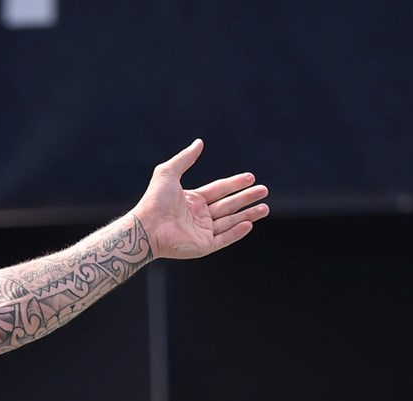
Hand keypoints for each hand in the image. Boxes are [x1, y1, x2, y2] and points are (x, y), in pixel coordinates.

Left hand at [133, 140, 268, 259]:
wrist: (147, 227)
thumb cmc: (154, 200)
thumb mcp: (168, 172)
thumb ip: (185, 158)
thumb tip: (199, 142)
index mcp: (192, 200)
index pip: (219, 190)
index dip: (235, 183)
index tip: (251, 177)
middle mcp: (199, 216)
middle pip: (228, 205)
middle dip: (247, 198)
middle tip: (264, 190)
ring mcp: (202, 232)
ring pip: (230, 222)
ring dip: (248, 215)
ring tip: (265, 208)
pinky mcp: (203, 246)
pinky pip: (224, 238)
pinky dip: (237, 232)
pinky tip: (249, 224)